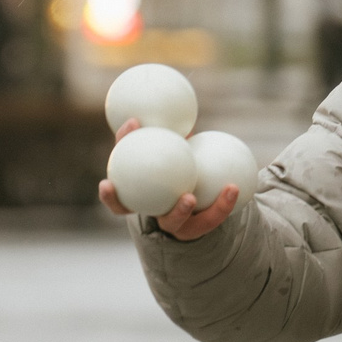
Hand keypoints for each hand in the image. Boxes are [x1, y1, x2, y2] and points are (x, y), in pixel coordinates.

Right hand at [98, 119, 240, 241]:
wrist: (206, 206)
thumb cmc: (186, 171)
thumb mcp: (178, 154)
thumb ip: (172, 136)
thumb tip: (181, 112)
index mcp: (137, 194)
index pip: (116, 193)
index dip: (108, 192)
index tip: (106, 181)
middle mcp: (150, 211)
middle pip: (128, 210)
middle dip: (118, 202)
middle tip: (121, 186)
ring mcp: (173, 224)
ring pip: (173, 222)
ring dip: (179, 210)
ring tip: (189, 197)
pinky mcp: (198, 230)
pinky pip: (210, 217)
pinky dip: (222, 204)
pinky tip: (234, 188)